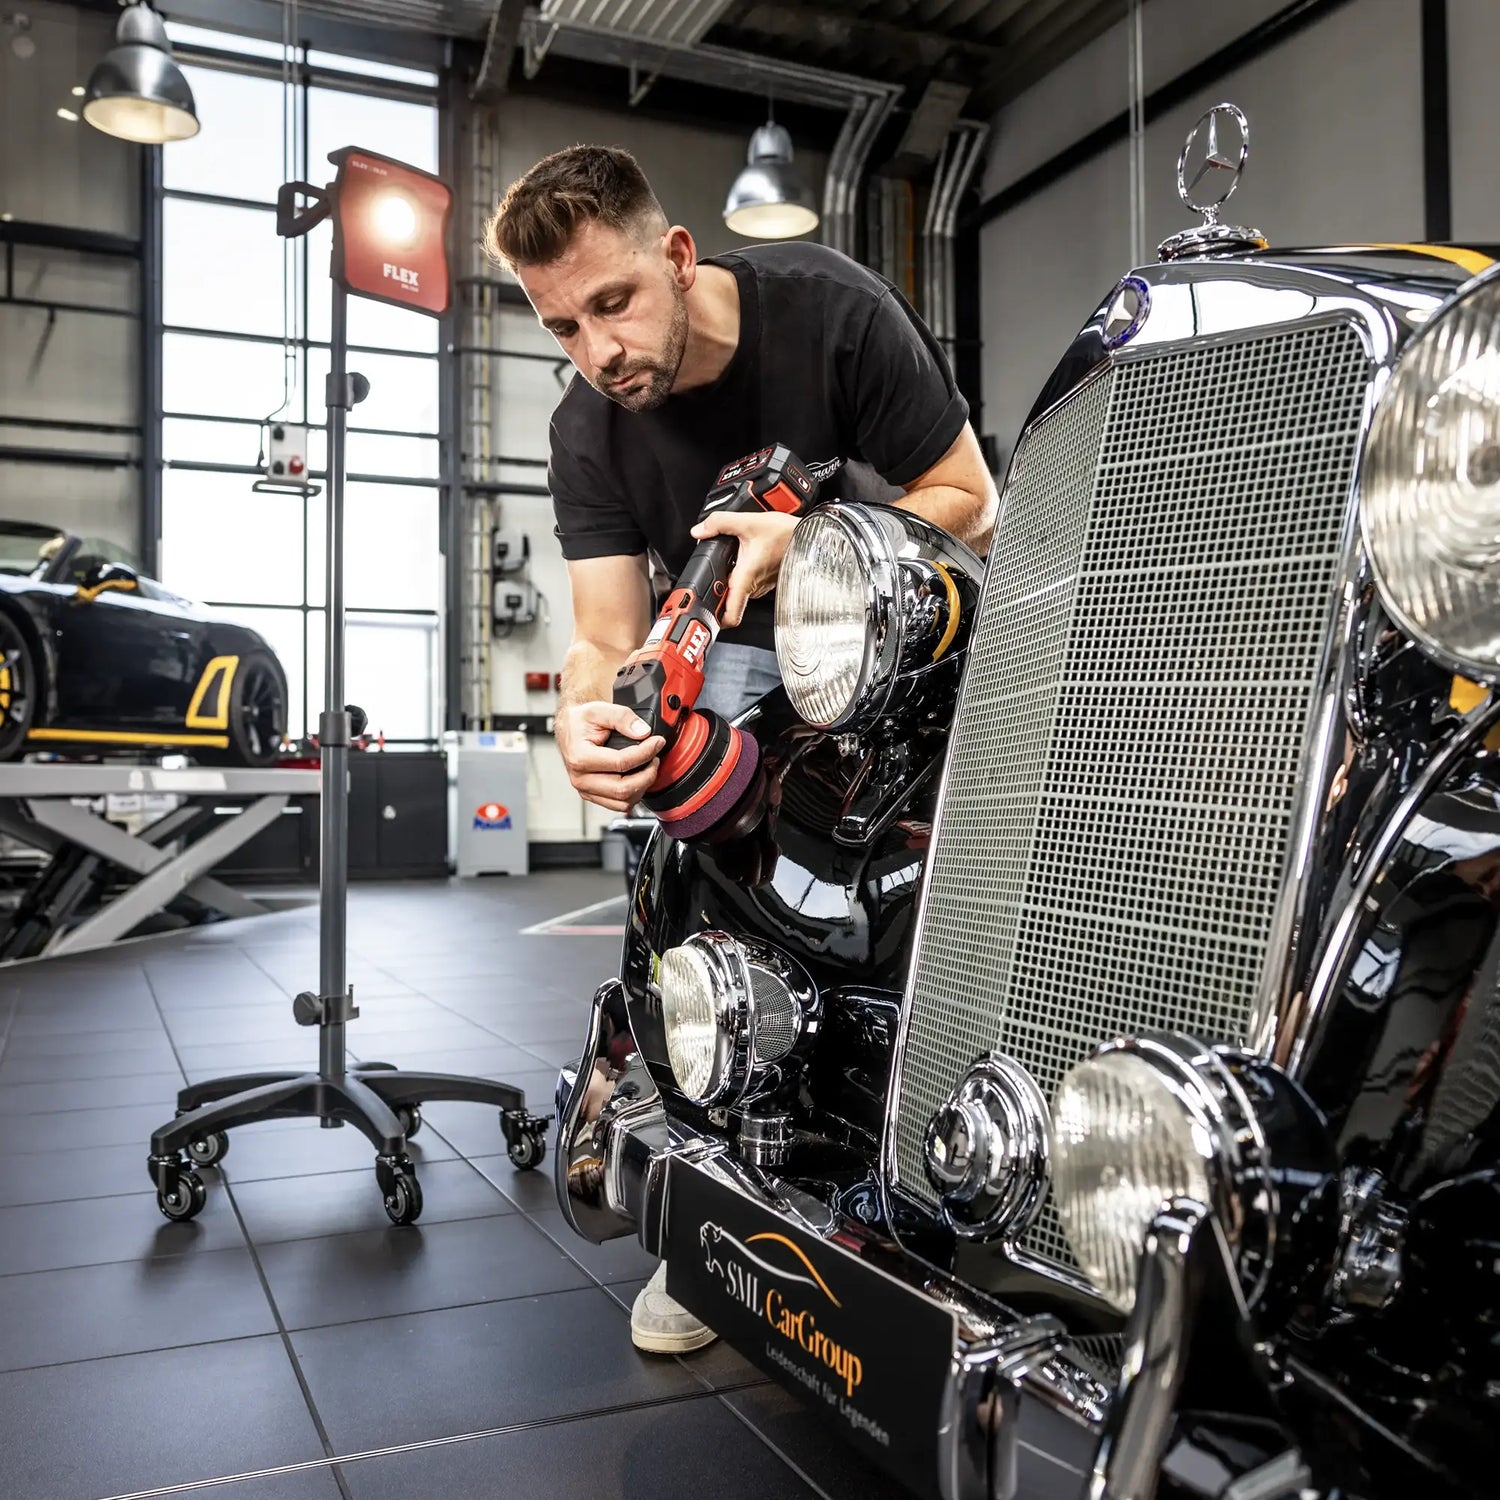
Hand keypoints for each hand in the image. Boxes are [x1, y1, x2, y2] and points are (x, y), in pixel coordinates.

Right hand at [556, 701, 665, 813]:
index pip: (621, 763)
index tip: (657, 742)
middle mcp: (581, 778)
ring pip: (623, 802)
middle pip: (623, 789)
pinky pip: (618, 805)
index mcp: (581, 758)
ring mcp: (586, 789)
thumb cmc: (581, 721)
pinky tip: (638, 778)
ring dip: (642, 787)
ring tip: (648, 768)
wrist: (570, 728)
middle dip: (647, 774)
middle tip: (655, 758)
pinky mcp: (592, 795)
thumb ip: (622, 717)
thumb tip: (643, 732)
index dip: (645, 753)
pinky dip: (634, 794)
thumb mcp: (600, 710)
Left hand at [690, 510, 799, 627]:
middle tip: (709, 576)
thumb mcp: (748, 522)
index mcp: (746, 578)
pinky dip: (742, 575)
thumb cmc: (786, 533)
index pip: (731, 615)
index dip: (715, 620)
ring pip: (739, 591)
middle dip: (717, 592)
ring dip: (730, 581)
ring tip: (726, 562)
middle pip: (729, 601)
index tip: (705, 615)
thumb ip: (719, 523)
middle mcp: (755, 587)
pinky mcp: (768, 580)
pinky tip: (741, 558)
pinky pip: (749, 583)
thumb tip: (700, 530)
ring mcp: (763, 585)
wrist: (809, 534)